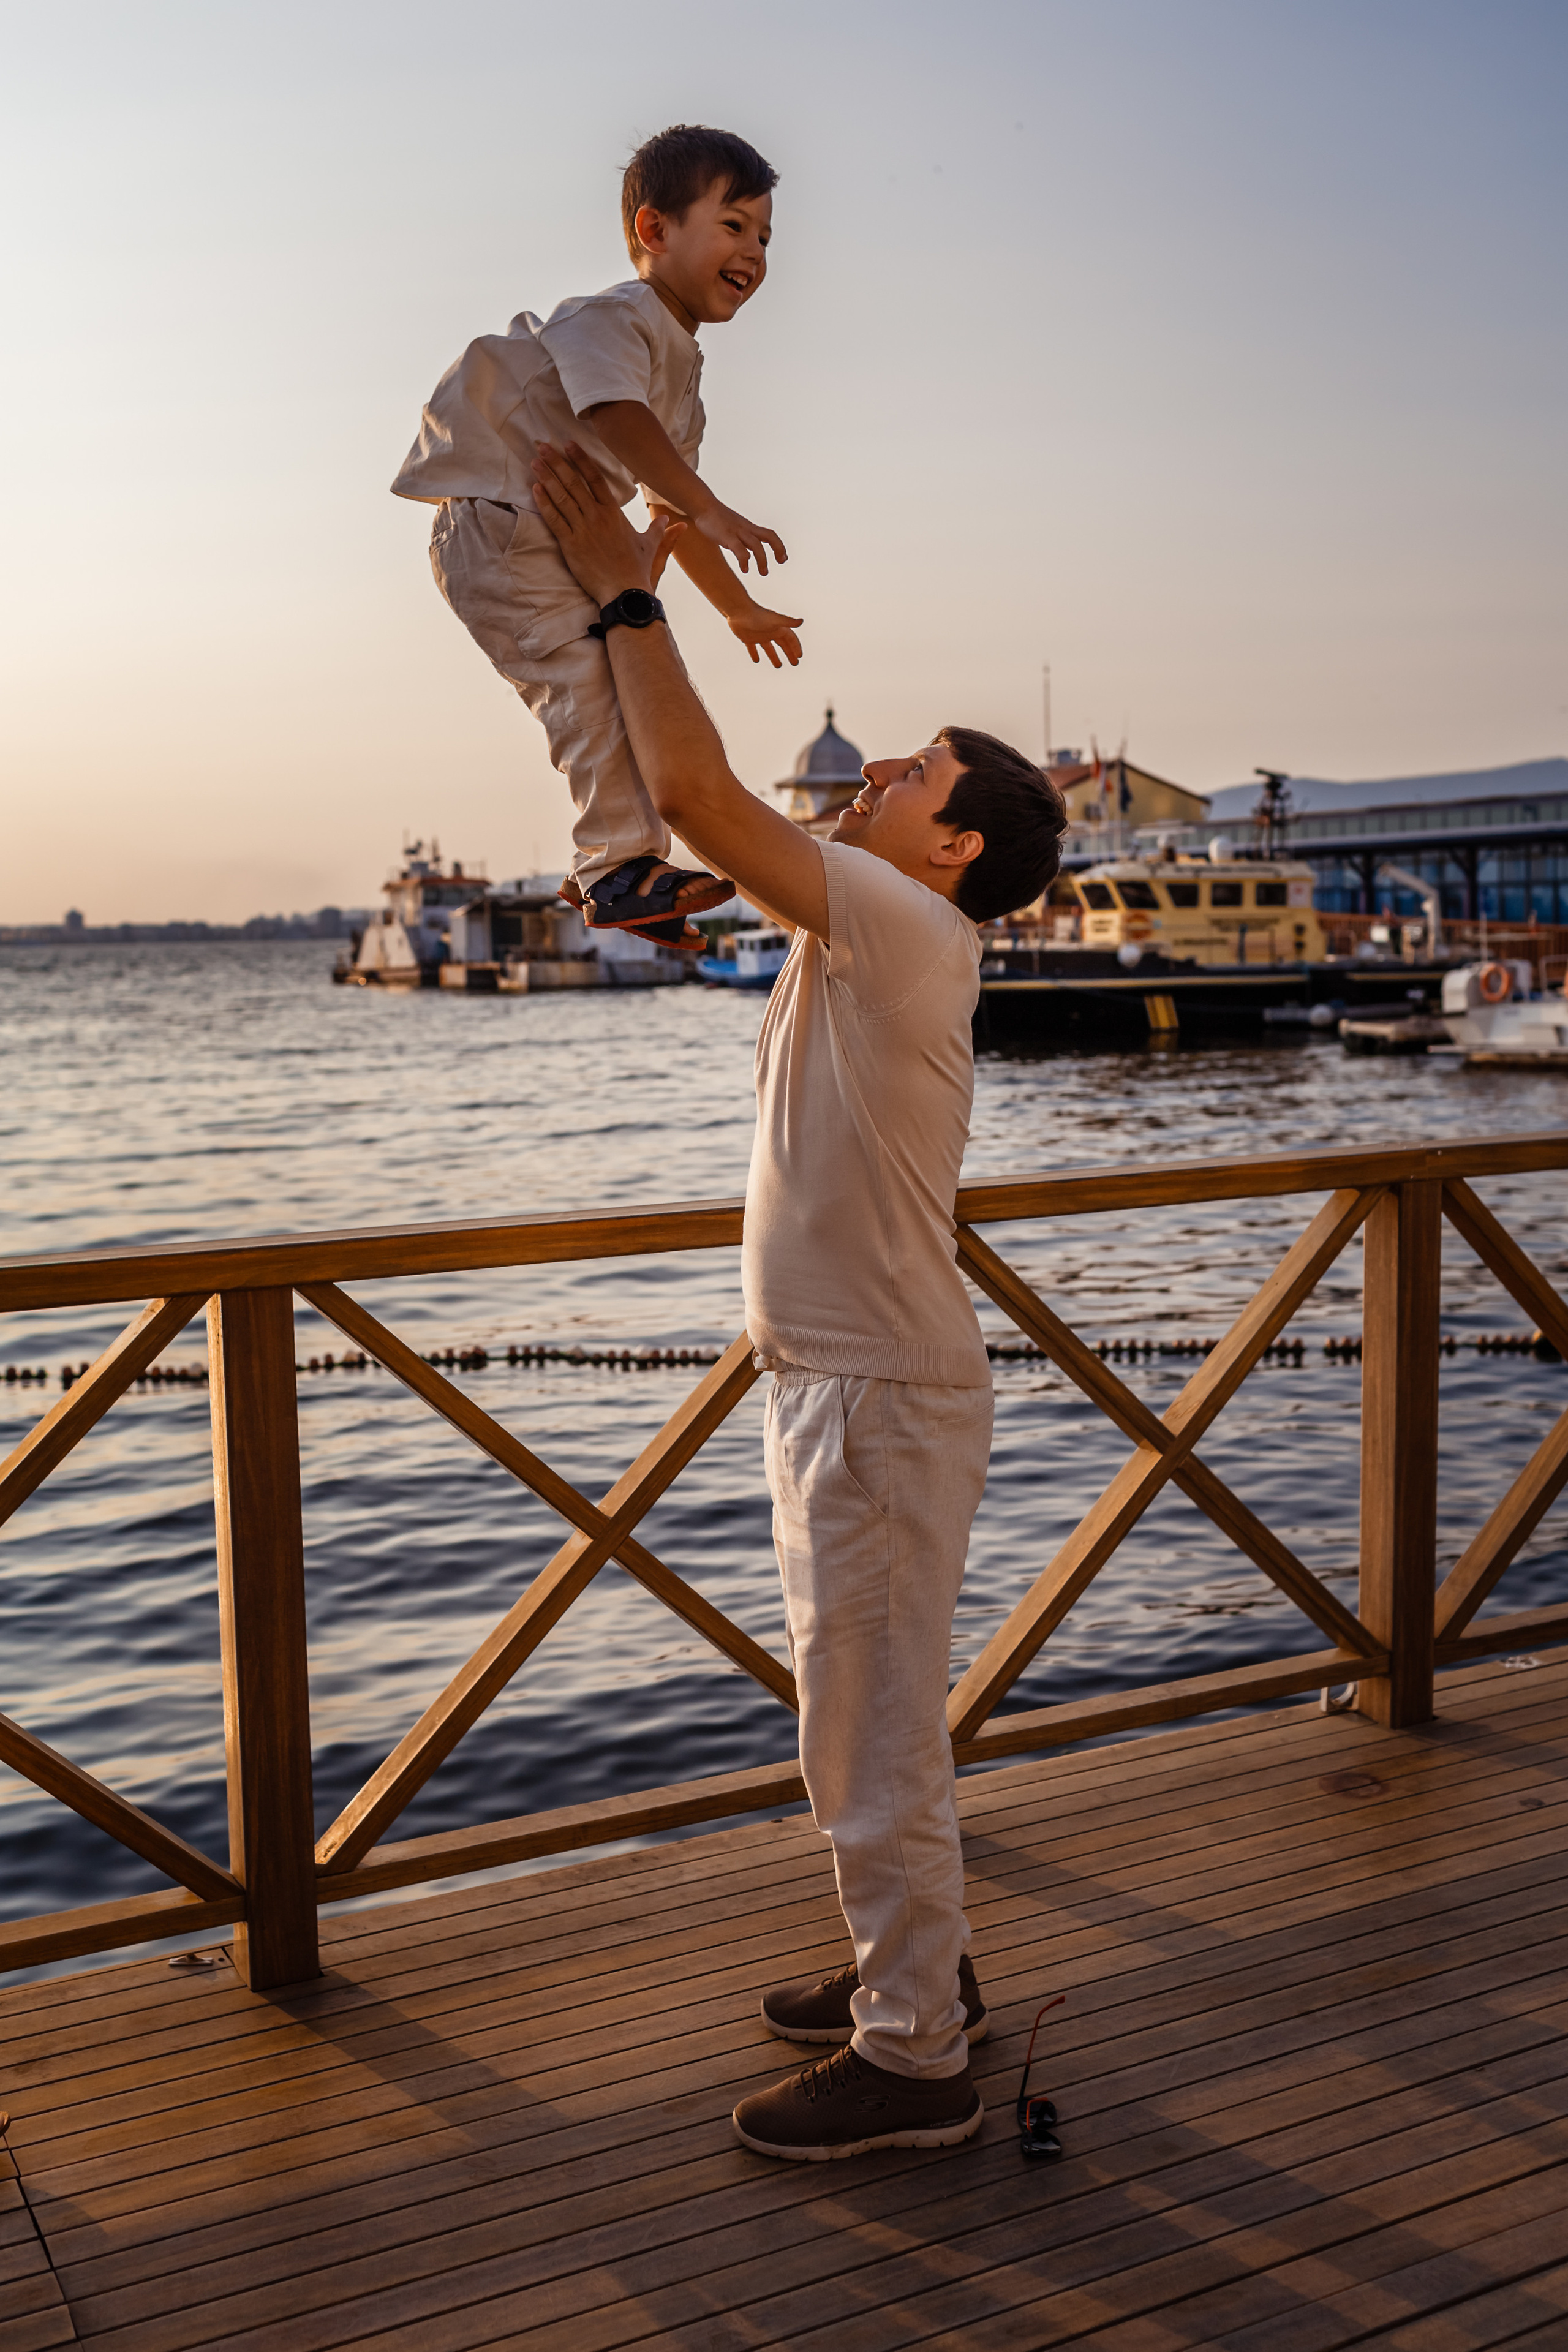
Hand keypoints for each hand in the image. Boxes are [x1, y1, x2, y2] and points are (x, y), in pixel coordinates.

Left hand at [532, 442, 683, 605]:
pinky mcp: (571, 545)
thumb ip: (659, 530)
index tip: (569, 445)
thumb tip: (673, 522)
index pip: (595, 479)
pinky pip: (554, 519)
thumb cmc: (637, 570)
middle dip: (557, 462)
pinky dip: (544, 503)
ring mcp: (583, 529)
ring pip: (562, 497)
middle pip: (574, 483)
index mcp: (614, 513)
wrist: (625, 593)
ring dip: (547, 477)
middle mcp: (597, 516)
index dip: (581, 460)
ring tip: (535, 461)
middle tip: (542, 446)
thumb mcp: (651, 546)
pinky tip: (535, 488)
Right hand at [695, 498, 786, 577]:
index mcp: (749, 528)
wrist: (702, 505)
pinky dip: (744, 560)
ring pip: (756, 545)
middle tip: (782, 562)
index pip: (769, 535)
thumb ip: (742, 541)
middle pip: (769, 536)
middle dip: (778, 549)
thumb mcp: (734, 529)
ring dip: (762, 560)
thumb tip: (748, 554)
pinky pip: (739, 549)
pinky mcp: (726, 536)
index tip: (783, 558)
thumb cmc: (716, 519)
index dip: (779, 546)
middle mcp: (746, 529)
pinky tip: (745, 569)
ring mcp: (737, 531)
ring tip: (763, 573)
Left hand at [728, 602, 804, 668]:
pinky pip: (752, 648)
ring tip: (778, 666)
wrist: (739, 611)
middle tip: (794, 663)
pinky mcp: (748, 638)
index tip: (799, 656)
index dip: (795, 647)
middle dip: (789, 653)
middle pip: (782, 644)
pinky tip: (756, 660)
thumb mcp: (775, 620)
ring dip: (774, 657)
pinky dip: (754, 654)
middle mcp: (770, 632)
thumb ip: (788, 621)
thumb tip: (801, 621)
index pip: (790, 639)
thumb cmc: (757, 615)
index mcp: (778, 628)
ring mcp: (759, 636)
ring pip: (769, 648)